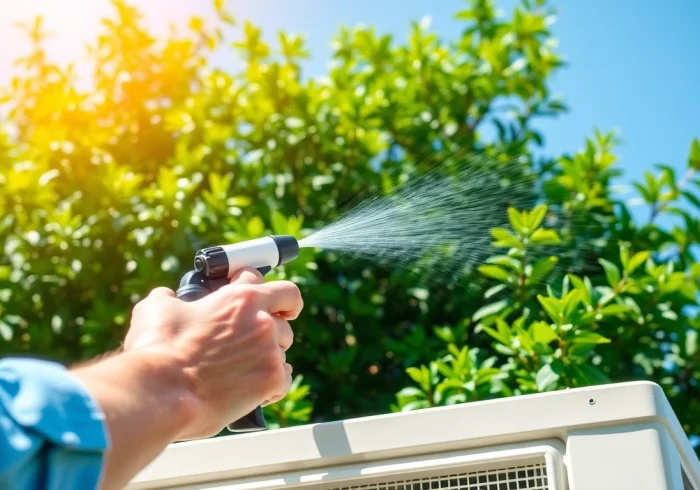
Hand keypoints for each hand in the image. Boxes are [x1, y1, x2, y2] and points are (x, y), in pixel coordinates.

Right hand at [123, 268, 302, 439]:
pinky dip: (271, 385)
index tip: (267, 302)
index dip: (271, 293)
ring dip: (268, 356)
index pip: (279, 287)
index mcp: (241, 298)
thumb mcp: (157, 308)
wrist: (161, 392)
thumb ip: (171, 297)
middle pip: (285, 320)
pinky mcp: (271, 381)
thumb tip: (168, 297)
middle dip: (271, 327)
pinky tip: (251, 389)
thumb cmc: (158, 349)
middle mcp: (262, 321)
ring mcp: (269, 352)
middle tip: (252, 338)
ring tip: (243, 367)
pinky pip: (284, 380)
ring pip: (283, 350)